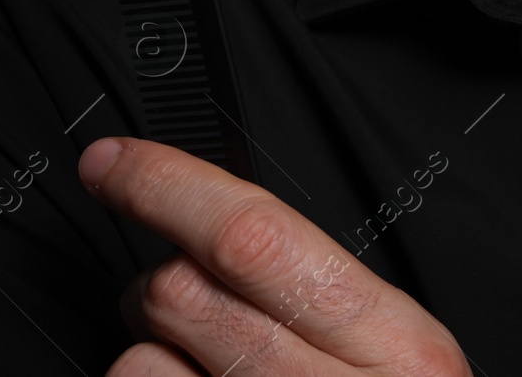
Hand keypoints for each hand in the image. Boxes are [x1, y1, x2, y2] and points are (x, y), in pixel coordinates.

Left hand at [78, 137, 468, 375]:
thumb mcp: (404, 366)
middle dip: (162, 282)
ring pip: (137, 367)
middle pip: (186, 293)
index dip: (172, 187)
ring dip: (151, 362)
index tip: (116, 164)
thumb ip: (333, 303)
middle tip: (182, 299)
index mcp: (400, 351)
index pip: (258, 239)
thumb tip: (221, 240)